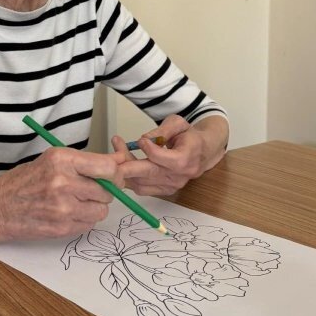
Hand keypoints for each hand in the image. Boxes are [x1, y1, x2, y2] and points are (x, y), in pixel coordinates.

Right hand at [0, 147, 125, 240]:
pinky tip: (66, 213)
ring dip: (94, 207)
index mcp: (62, 159)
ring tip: (75, 201)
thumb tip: (121, 161)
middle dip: (103, 191)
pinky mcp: (62, 227)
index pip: (107, 167)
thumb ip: (86, 162)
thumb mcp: (54, 160)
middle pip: (107, 191)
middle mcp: (63, 182)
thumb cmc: (26, 180)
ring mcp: (62, 208)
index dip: (115, 173)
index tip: (112, 176)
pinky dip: (83, 219)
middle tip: (87, 189)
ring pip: (101, 210)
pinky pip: (89, 224)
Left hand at [112, 114, 227, 196]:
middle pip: (148, 174)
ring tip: (118, 152)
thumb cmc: (189, 136)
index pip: (162, 158)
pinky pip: (142, 189)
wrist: (203, 152)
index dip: (149, 150)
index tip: (140, 140)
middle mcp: (179, 176)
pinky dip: (130, 179)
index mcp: (186, 158)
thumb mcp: (178, 123)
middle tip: (113, 158)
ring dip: (126, 170)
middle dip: (127, 166)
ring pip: (142, 183)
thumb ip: (162, 130)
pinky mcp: (165, 191)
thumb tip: (144, 140)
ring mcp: (172, 186)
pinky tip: (125, 164)